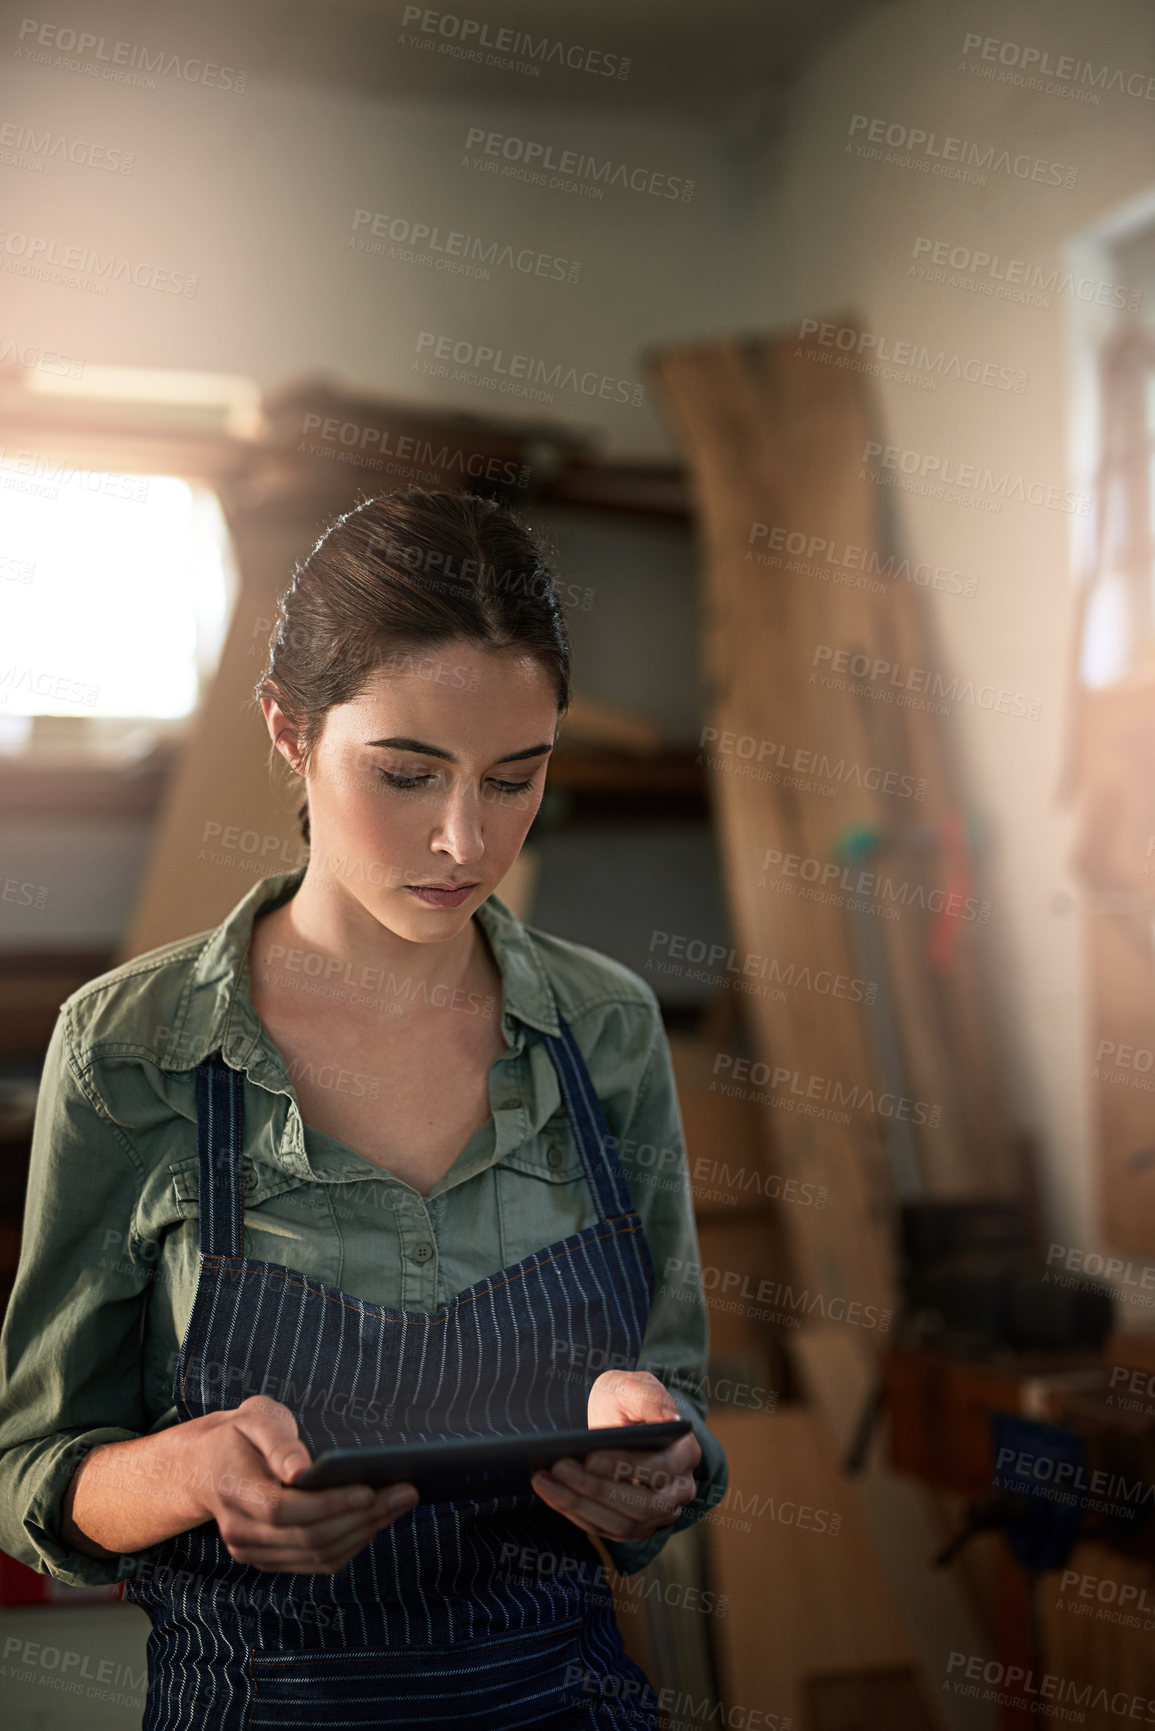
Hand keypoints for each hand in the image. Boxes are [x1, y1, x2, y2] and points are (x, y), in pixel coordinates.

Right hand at [193, 1397, 419, 1572]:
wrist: (209, 1466)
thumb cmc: (241, 1434)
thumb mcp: (255, 1416)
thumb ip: (278, 1440)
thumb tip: (301, 1470)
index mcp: (234, 1488)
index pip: (283, 1509)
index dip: (329, 1504)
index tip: (369, 1488)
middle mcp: (239, 1529)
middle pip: (308, 1537)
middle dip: (362, 1517)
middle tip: (405, 1493)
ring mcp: (252, 1550)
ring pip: (316, 1556)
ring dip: (364, 1533)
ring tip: (399, 1504)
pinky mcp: (268, 1559)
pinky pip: (314, 1563)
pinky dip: (351, 1544)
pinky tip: (375, 1521)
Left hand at [530, 1370, 700, 1544]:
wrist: (616, 1417)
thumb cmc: (627, 1399)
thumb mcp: (637, 1386)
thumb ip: (652, 1398)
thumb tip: (670, 1422)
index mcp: (686, 1452)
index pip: (662, 1468)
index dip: (627, 1466)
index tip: (590, 1457)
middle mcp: (678, 1490)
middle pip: (641, 1503)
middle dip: (595, 1488)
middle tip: (559, 1467)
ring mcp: (657, 1514)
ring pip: (621, 1522)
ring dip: (579, 1503)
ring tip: (543, 1480)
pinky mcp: (632, 1526)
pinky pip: (604, 1529)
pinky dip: (574, 1512)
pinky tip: (548, 1491)